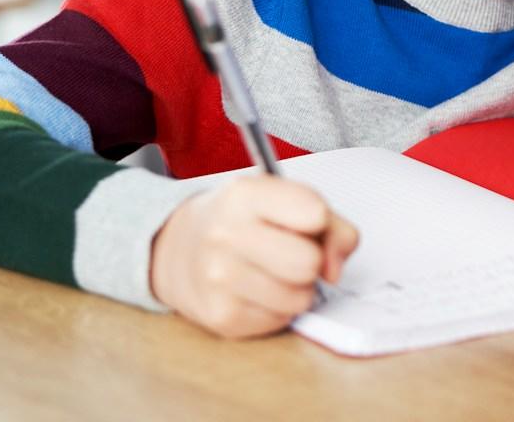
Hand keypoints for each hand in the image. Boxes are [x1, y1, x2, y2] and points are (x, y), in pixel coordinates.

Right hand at [149, 175, 359, 338]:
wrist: (178, 250)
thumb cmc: (243, 222)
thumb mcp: (282, 200)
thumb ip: (330, 224)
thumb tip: (335, 270)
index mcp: (245, 195)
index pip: (314, 212)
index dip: (321, 221)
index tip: (307, 222)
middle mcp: (226, 235)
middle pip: (308, 262)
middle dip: (311, 260)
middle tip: (291, 252)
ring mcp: (219, 279)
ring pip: (300, 297)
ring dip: (297, 288)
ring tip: (273, 272)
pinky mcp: (222, 317)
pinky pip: (282, 319)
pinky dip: (279, 308)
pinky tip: (257, 291)